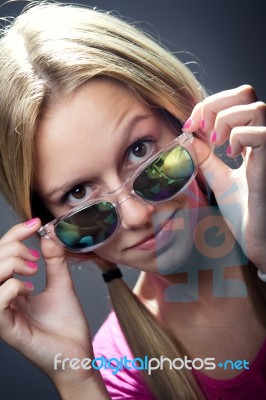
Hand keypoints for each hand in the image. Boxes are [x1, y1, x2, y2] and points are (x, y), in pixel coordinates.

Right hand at [0, 218, 106, 394]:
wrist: (76, 352)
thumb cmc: (66, 323)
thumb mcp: (61, 283)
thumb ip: (54, 260)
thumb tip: (49, 234)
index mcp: (12, 287)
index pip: (2, 254)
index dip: (15, 234)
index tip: (36, 223)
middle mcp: (3, 298)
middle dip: (12, 247)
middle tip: (36, 256)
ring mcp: (2, 313)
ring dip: (11, 263)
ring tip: (34, 269)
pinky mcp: (6, 328)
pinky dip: (12, 287)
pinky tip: (29, 289)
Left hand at [183, 85, 265, 270]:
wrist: (258, 240)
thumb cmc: (245, 213)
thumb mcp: (219, 179)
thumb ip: (206, 158)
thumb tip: (190, 138)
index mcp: (254, 140)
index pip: (238, 100)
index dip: (210, 105)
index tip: (190, 125)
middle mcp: (265, 140)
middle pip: (247, 93)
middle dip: (214, 105)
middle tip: (201, 130)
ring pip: (256, 108)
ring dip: (225, 121)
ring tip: (216, 144)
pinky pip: (261, 134)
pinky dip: (238, 139)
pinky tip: (231, 155)